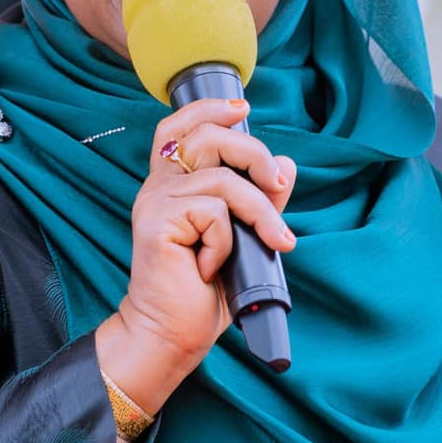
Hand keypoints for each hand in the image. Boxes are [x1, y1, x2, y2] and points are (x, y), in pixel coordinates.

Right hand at [95, 98, 296, 422]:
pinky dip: (227, 242)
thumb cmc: (204, 291)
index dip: (208, 109)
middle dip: (254, 154)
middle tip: (278, 186)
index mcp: (172, 184)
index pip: (179, 127)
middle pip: (207, 137)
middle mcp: (159, 187)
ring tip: (272, 242)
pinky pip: (214, 213)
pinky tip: (213, 267)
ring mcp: (155, 202)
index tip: (242, 108)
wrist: (173, 334)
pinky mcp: (158, 222)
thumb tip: (286, 165)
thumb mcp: (245, 238)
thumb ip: (262, 200)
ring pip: (223, 180)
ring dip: (259, 211)